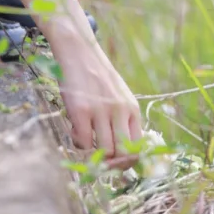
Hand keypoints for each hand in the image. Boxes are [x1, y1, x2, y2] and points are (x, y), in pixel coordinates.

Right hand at [52, 33, 143, 168]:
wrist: (78, 50)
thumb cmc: (97, 76)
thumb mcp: (118, 95)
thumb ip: (123, 119)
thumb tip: (123, 153)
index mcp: (132, 108)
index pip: (138, 147)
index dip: (128, 162)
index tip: (116, 163)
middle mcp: (120, 110)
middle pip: (123, 154)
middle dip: (112, 164)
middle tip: (100, 160)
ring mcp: (101, 110)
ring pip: (104, 151)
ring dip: (94, 154)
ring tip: (85, 140)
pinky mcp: (81, 110)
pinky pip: (83, 143)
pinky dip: (78, 143)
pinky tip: (75, 131)